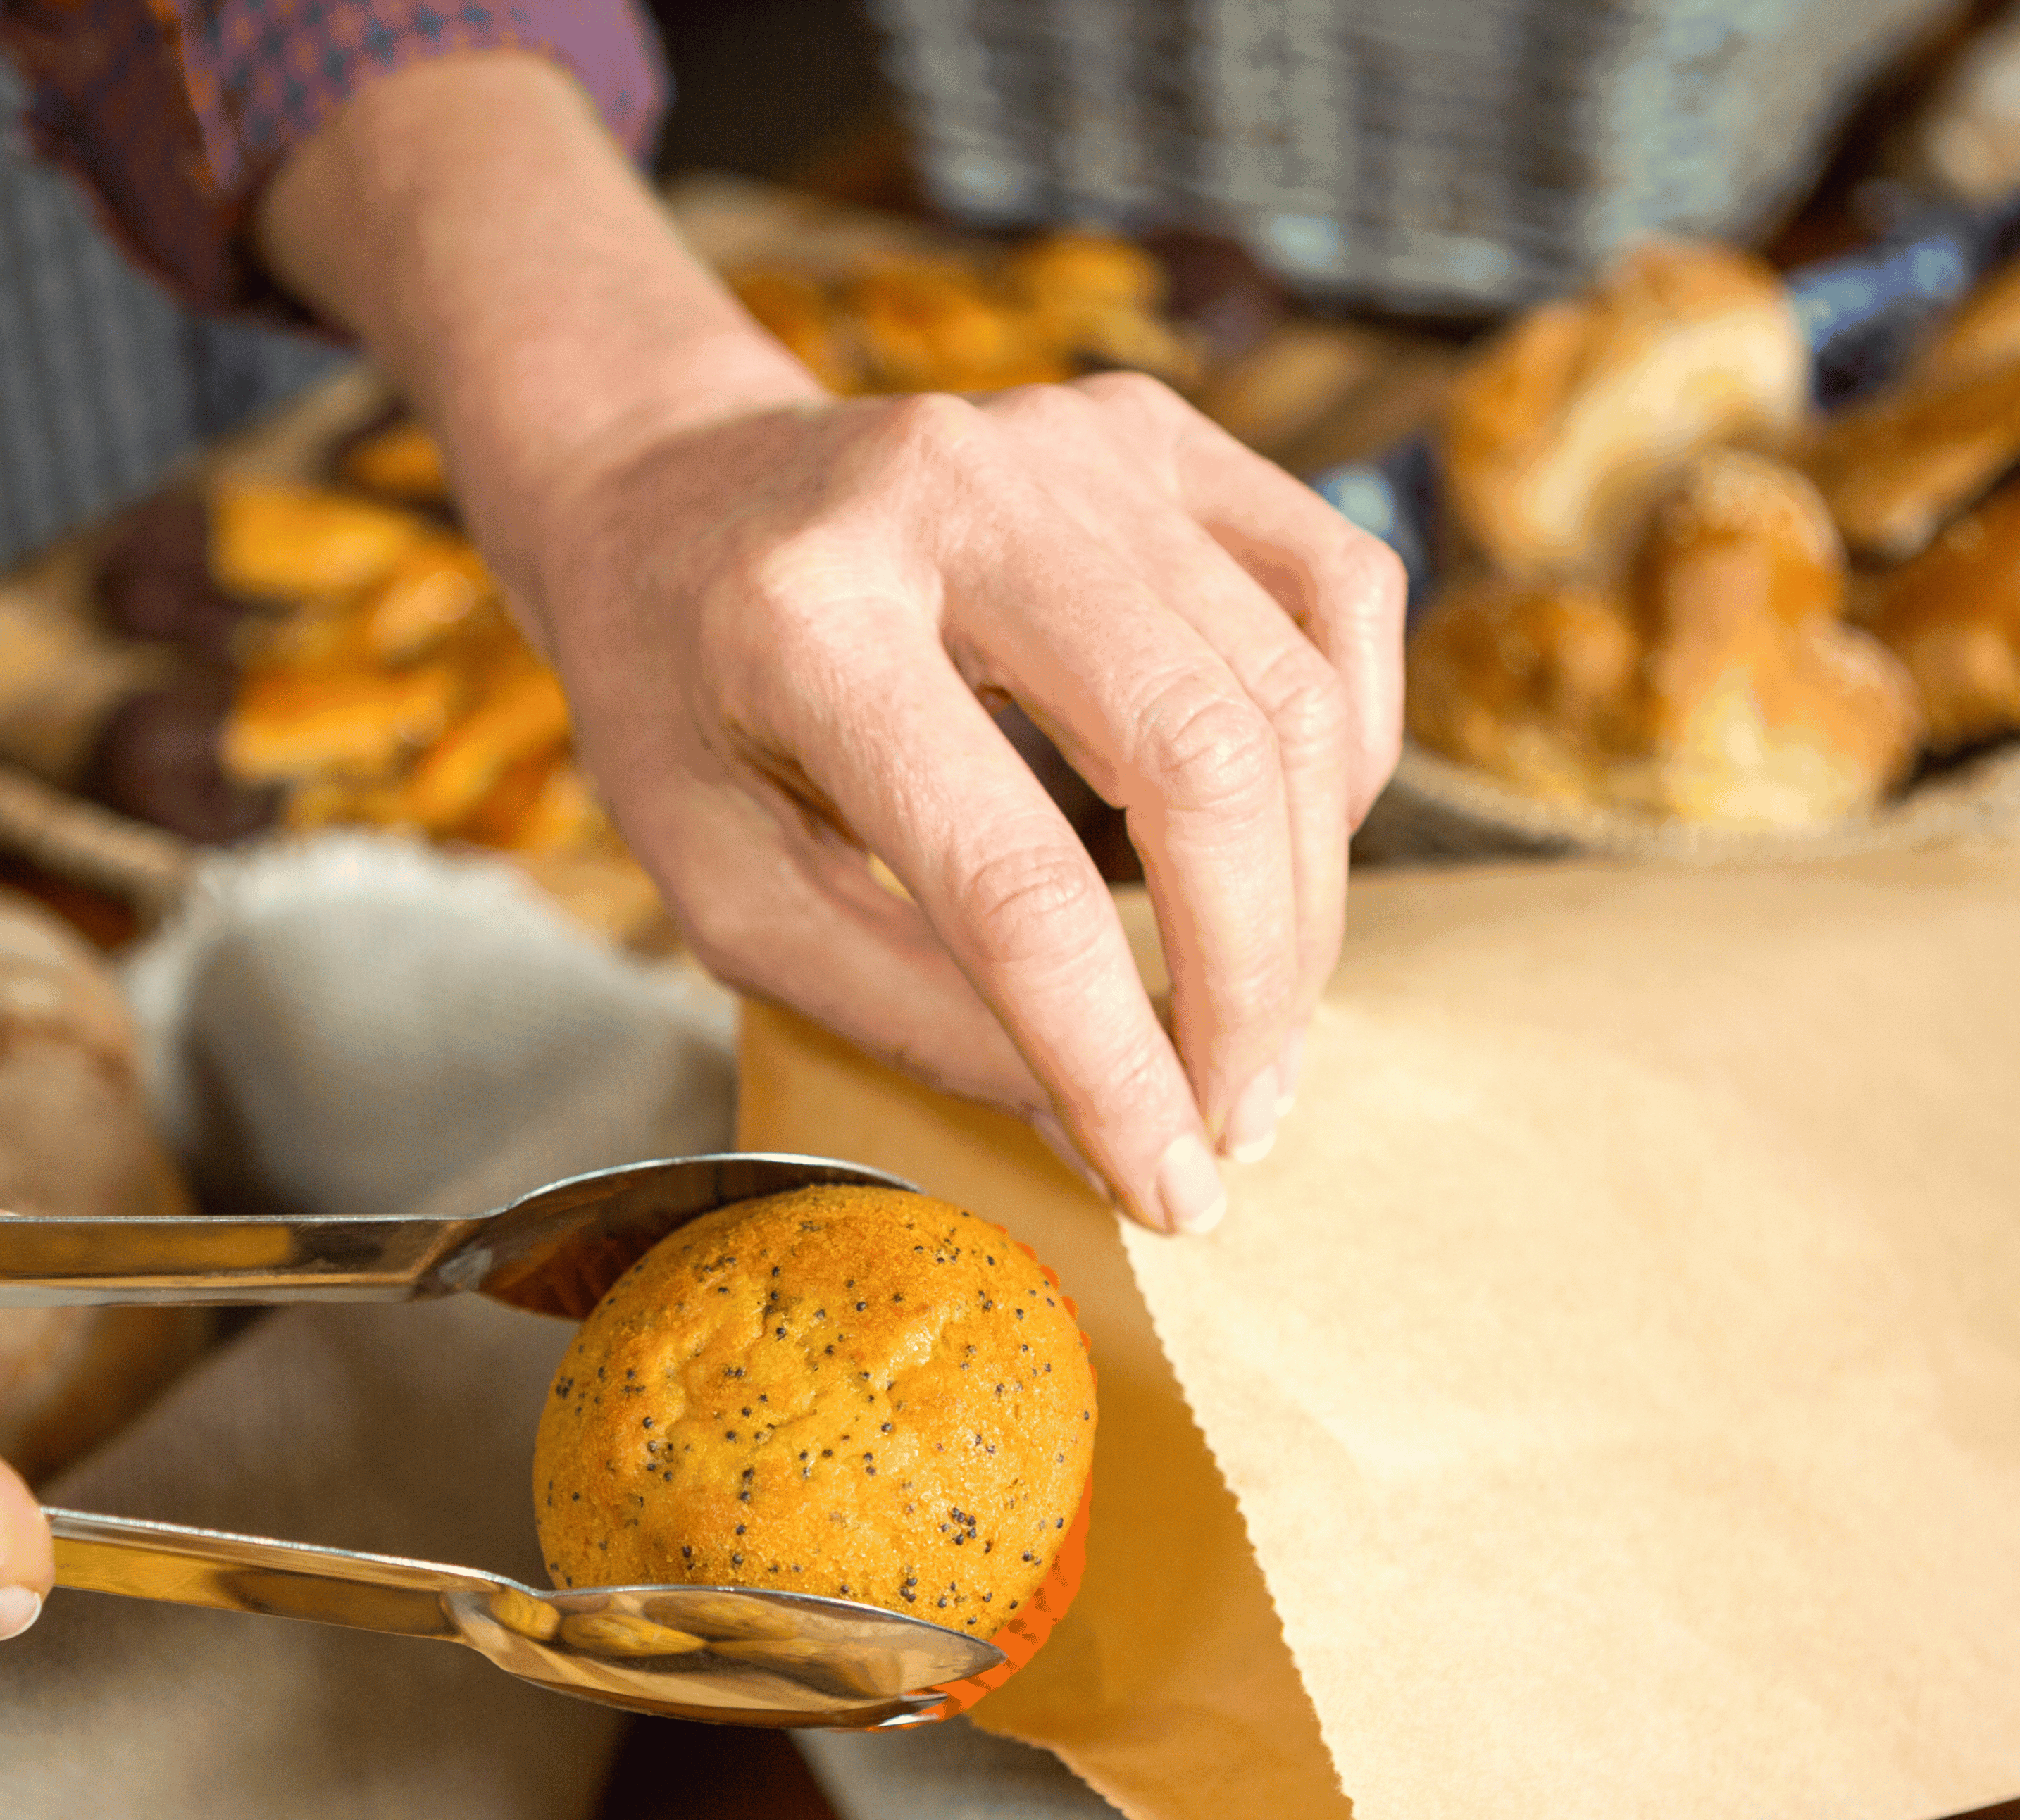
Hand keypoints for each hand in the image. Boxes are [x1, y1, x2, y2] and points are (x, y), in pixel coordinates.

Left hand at [523, 375, 1404, 1230]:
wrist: (670, 494)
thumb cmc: (682, 712)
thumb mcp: (726, 890)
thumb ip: (900, 1010)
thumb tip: (1092, 1123)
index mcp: (803, 622)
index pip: (1009, 882)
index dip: (1113, 1061)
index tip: (1172, 1188)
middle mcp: (955, 495)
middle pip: (1198, 765)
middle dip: (1249, 983)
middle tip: (1237, 1115)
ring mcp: (1076, 442)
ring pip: (1287, 692)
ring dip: (1307, 899)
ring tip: (1255, 1021)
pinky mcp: (1159, 431)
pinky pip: (1339, 593)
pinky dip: (1349, 749)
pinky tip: (1288, 847)